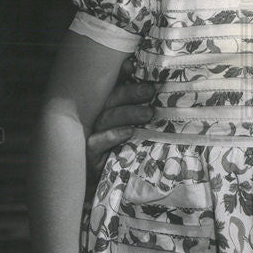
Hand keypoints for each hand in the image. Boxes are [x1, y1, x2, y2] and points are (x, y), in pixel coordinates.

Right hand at [87, 58, 153, 182]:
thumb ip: (145, 113)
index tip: (133, 63)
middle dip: (130, 93)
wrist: (104, 189)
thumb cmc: (124, 155)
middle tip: (151, 90)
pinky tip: (129, 132)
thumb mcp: (136, 132)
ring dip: (128, 113)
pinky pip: (98, 142)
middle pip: (110, 100)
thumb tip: (164, 94)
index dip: (121, 75)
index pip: (113, 88)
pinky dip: (114, 135)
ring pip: (106, 118)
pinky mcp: (88, 155)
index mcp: (107, 110)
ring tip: (149, 113)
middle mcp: (95, 119)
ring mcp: (89, 136)